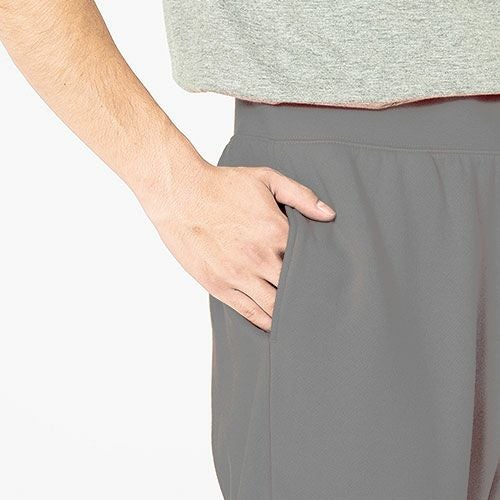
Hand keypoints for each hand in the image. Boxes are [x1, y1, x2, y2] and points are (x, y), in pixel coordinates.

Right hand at [140, 142, 335, 331]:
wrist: (180, 194)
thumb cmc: (223, 185)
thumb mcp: (266, 179)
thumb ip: (300, 196)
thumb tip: (329, 215)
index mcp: (275, 232)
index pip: (309, 262)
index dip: (320, 271)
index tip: (328, 278)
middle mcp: (259, 258)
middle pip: (295, 289)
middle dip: (308, 296)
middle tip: (319, 303)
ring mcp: (238, 275)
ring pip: (275, 307)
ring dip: (289, 313)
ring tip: (300, 317)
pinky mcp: (219, 286)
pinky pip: (249, 312)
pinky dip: (266, 322)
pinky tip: (275, 323)